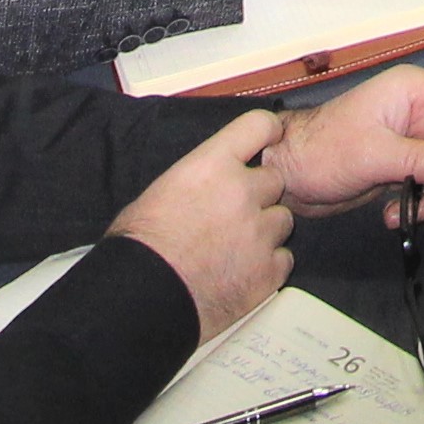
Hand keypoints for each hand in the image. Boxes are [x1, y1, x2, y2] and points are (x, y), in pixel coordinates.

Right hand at [111, 112, 295, 340]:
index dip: (267, 132)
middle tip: (235, 214)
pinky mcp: (268, 271)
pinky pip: (284, 258)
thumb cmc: (139, 246)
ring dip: (266, 229)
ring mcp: (260, 232)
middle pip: (275, 179)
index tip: (269, 140)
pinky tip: (242, 272)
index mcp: (213, 165)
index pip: (259, 125)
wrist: (141, 298)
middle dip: (260, 194)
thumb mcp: (161, 191)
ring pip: (283, 220)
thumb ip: (197, 178)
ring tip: (236, 248)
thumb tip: (207, 183)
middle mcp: (243, 192)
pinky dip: (268, 265)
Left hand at [254, 63, 423, 224]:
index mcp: (413, 93)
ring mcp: (412, 140)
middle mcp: (418, 113)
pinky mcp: (405, 165)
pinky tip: (393, 213)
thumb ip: (420, 158)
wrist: (289, 175)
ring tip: (401, 212)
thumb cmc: (322, 149)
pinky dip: (421, 201)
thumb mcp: (372, 153)